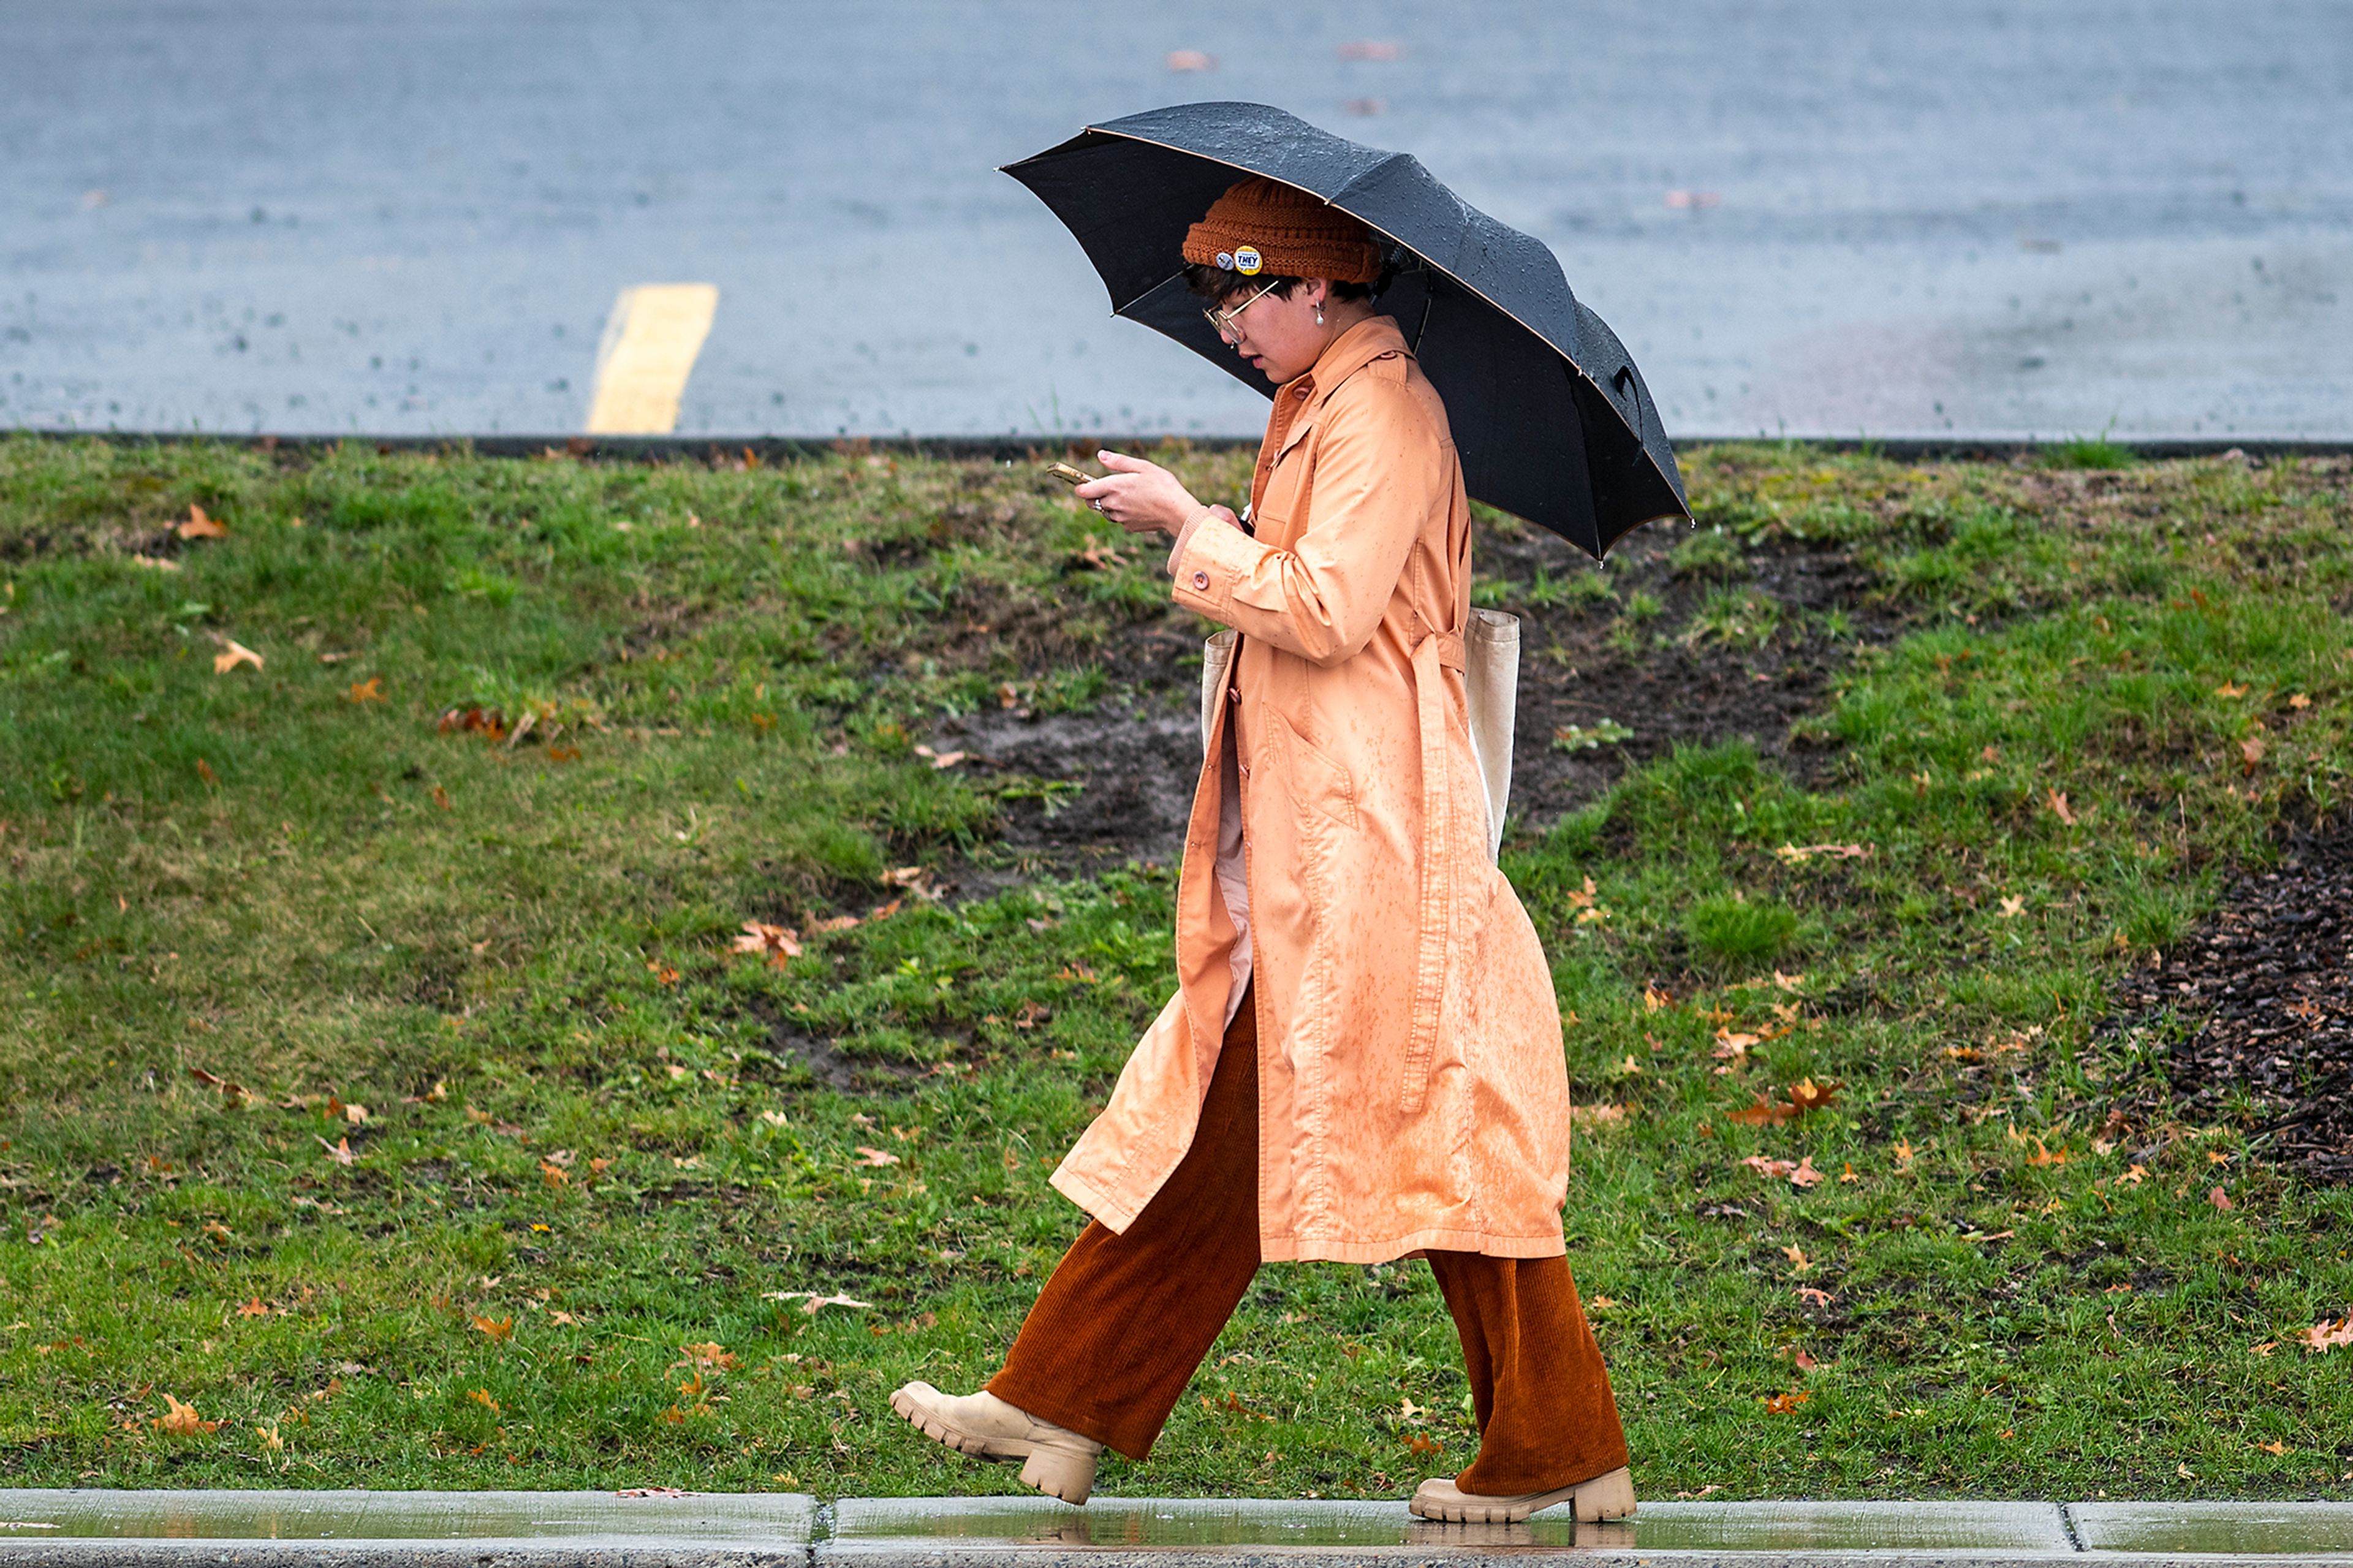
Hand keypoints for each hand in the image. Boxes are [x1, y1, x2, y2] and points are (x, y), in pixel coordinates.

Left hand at [1073, 450, 1203, 536]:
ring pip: (1105, 511)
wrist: (1177, 511)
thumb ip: (1118, 462)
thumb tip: (1100, 455)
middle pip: (1092, 502)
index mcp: (1113, 487)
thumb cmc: (1163, 485)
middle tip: (1113, 487)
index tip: (1085, 483)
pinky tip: (1138, 506)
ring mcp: (1120, 518)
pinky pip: (1119, 519)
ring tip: (1129, 496)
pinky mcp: (1129, 527)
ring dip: (1110, 505)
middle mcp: (1113, 504)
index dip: (1081, 487)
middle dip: (1096, 495)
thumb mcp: (1142, 466)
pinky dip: (1123, 513)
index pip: (1083, 491)